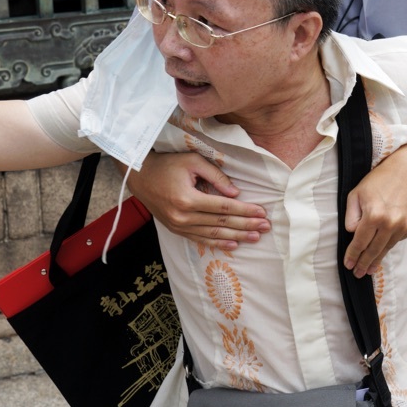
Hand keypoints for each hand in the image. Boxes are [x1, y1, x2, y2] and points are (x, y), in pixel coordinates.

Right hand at [125, 152, 269, 251]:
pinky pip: (200, 239)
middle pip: (221, 224)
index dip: (245, 210)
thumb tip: (236, 193)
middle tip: (266, 227)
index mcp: (187, 199)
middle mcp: (183, 216)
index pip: (223, 208)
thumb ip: (216, 176)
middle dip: (246, 225)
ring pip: (213, 235)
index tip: (262, 212)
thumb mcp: (192, 161)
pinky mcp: (176, 230)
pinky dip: (218, 243)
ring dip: (237, 236)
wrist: (140, 177)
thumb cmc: (167, 165)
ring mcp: (178, 226)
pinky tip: (233, 244)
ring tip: (256, 237)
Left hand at [343, 141, 406, 276]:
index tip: (348, 265)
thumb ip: (351, 215)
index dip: (353, 255)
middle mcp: (390, 224)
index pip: (360, 242)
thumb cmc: (380, 179)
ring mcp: (404, 226)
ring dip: (377, 260)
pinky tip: (382, 249)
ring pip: (387, 248)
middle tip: (357, 274)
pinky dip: (389, 245)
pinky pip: (397, 240)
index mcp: (373, 215)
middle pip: (374, 250)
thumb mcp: (357, 193)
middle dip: (364, 264)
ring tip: (369, 269)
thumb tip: (352, 233)